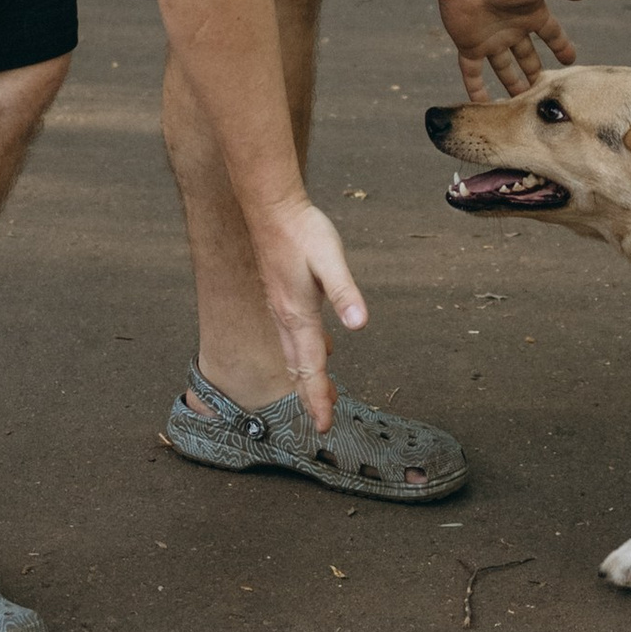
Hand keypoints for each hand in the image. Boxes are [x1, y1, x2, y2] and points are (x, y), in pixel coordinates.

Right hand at [243, 194, 368, 431]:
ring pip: (292, 352)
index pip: (310, 367)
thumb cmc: (302, 231)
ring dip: (306, 375)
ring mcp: (280, 306)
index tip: (324, 425)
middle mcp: (285, 316)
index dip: (317, 397)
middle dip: (311, 394)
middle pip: (298, 366)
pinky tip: (316, 346)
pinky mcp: (280, 295)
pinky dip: (302, 352)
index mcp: (299, 315)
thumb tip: (360, 325)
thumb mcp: (331, 260)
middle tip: (323, 419)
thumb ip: (346, 292)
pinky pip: (291, 335)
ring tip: (319, 392)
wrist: (270, 206)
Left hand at [441, 0, 593, 100]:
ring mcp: (490, 39)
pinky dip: (476, 90)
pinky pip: (472, 73)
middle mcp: (512, 28)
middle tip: (543, 95)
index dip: (561, 47)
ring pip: (503, 68)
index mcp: (531, 13)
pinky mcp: (469, 46)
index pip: (551, 34)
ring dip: (512, 86)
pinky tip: (483, 107)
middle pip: (527, 56)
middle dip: (535, 73)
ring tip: (521, 108)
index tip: (571, 62)